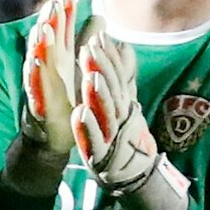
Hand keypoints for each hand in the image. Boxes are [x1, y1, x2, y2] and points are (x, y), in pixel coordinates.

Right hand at [19, 0, 78, 157]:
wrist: (56, 135)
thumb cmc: (69, 98)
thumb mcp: (83, 66)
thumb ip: (89, 42)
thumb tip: (101, 15)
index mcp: (60, 58)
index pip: (60, 31)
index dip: (61, 14)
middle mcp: (49, 69)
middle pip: (47, 41)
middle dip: (48, 22)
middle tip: (53, 3)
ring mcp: (41, 85)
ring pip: (37, 61)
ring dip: (38, 45)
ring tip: (42, 28)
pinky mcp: (39, 105)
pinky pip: (34, 88)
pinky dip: (33, 75)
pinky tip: (35, 61)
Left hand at [71, 30, 153, 186]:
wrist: (130, 173)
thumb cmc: (122, 133)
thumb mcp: (122, 102)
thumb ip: (122, 76)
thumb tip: (123, 46)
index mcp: (122, 102)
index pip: (115, 76)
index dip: (107, 57)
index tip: (98, 36)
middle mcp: (119, 116)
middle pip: (111, 89)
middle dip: (101, 68)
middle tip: (90, 47)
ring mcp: (111, 136)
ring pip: (105, 112)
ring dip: (97, 94)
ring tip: (89, 76)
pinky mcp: (99, 155)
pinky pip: (93, 140)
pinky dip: (87, 127)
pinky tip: (79, 112)